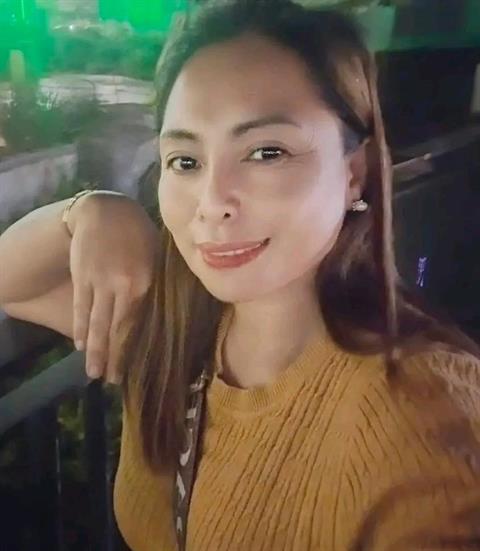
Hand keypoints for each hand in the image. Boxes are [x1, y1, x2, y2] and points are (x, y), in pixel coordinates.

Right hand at [69, 193, 157, 383]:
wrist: (105, 210)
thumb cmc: (138, 233)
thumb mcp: (157, 256)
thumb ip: (159, 285)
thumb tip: (168, 314)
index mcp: (148, 282)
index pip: (141, 324)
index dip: (136, 349)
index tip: (135, 370)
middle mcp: (126, 286)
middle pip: (119, 328)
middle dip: (115, 357)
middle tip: (112, 381)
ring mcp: (101, 282)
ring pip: (98, 323)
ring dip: (95, 351)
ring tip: (94, 373)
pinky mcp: (83, 277)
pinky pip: (82, 308)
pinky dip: (80, 329)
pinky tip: (80, 346)